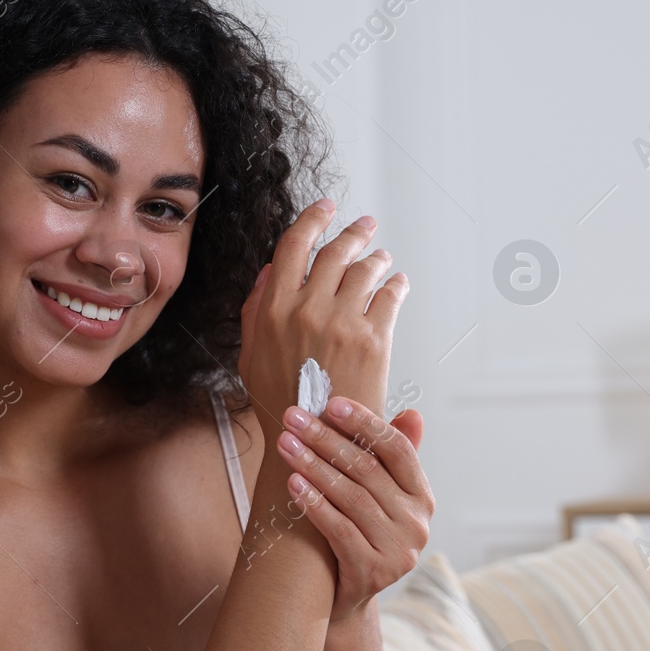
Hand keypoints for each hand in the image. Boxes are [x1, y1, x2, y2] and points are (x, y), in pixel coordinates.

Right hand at [237, 200, 409, 437]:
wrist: (315, 443)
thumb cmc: (281, 403)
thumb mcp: (251, 356)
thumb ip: (255, 310)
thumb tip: (270, 271)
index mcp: (272, 309)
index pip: (293, 246)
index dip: (312, 219)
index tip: (326, 208)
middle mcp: (306, 309)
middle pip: (335, 252)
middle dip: (354, 233)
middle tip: (366, 227)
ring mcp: (341, 323)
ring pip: (365, 270)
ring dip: (377, 259)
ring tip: (383, 260)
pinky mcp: (372, 340)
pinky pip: (389, 297)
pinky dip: (396, 285)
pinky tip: (398, 285)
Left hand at [274, 397, 433, 619]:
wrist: (345, 595)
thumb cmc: (360, 533)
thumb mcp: (379, 496)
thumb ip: (391, 457)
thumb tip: (412, 412)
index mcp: (422, 496)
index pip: (398, 449)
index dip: (365, 423)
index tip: (330, 403)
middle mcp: (417, 523)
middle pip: (368, 470)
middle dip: (325, 439)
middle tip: (292, 418)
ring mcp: (398, 550)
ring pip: (351, 497)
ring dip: (314, 466)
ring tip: (285, 445)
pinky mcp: (374, 572)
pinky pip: (339, 529)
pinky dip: (314, 503)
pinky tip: (292, 484)